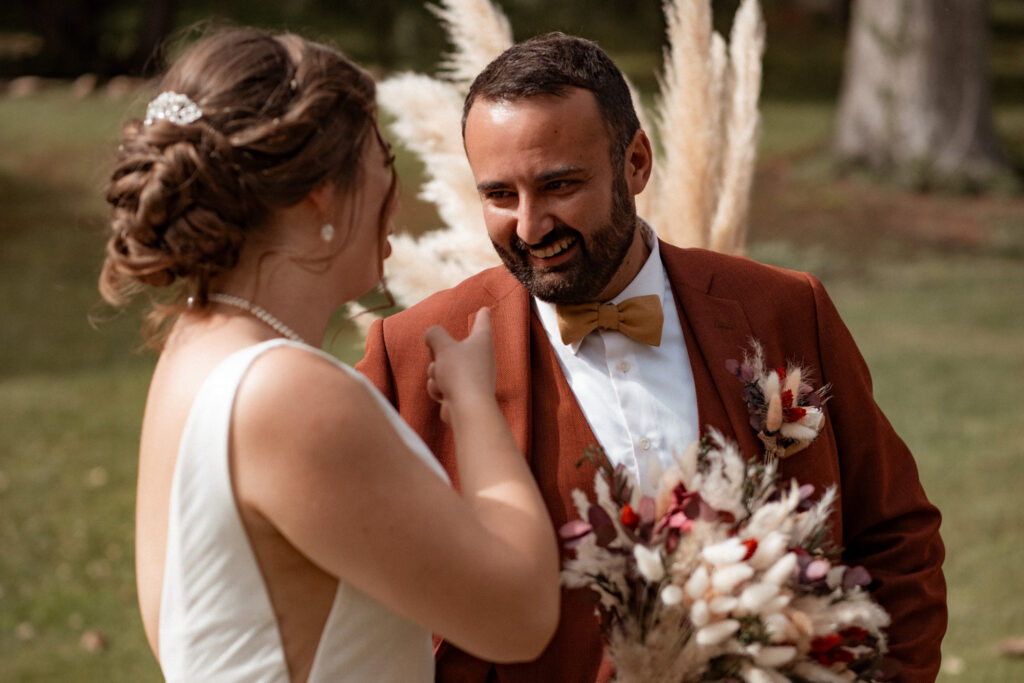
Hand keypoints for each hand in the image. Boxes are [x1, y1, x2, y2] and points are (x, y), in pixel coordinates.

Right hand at [424, 308, 495, 424]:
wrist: (467, 408)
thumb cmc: (460, 372)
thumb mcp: (443, 346)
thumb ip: (434, 335)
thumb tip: (432, 336)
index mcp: (481, 341)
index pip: (482, 322)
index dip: (482, 315)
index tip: (485, 309)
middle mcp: (480, 358)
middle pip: (451, 347)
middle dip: (439, 354)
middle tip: (439, 357)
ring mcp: (471, 377)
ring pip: (441, 367)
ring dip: (435, 374)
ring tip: (444, 381)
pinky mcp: (462, 394)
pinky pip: (441, 384)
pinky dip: (438, 389)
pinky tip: (443, 395)